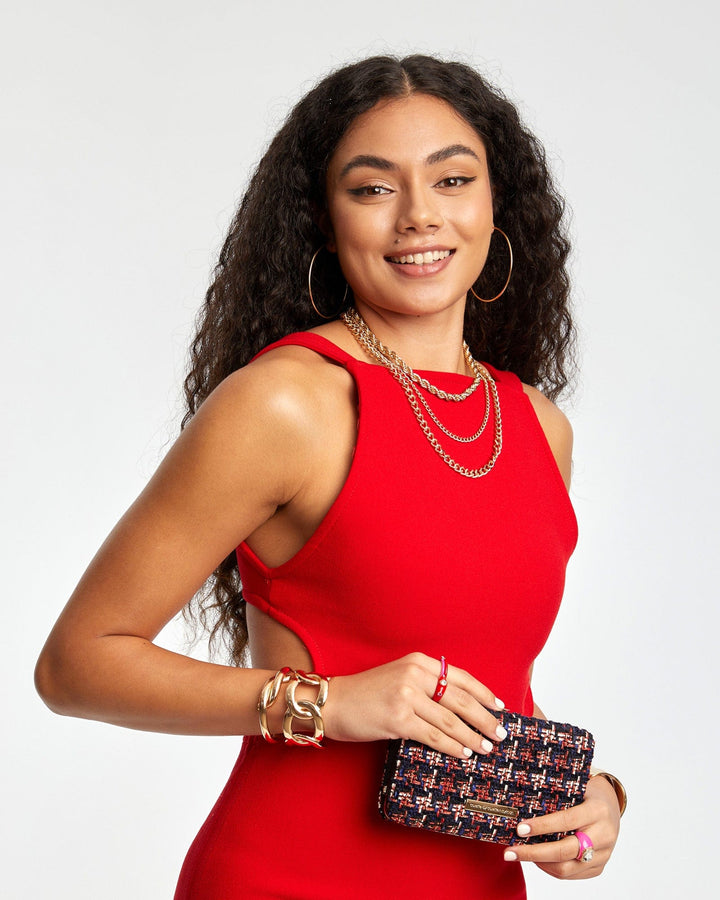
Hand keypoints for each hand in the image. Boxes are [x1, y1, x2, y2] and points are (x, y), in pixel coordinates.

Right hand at [322, 652, 505, 757]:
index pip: (460, 677)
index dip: (483, 693)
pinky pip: (434, 736)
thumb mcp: (399, 676)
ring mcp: (406, 696)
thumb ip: (426, 683)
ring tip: (486, 747)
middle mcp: (414, 675)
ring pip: (450, 720)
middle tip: (501, 734)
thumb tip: (461, 706)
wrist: (334, 702)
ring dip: (472, 737)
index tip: (500, 706)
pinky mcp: (398, 719)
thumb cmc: (367, 693)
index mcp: (418, 661)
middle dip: (485, 718)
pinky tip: (463, 754)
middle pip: (461, 699)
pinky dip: (453, 747)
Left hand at [503, 774, 620, 878]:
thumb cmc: (588, 792)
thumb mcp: (577, 786)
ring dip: (539, 863)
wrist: (612, 804)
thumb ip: (557, 795)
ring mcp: (603, 854)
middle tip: (509, 852)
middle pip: (564, 851)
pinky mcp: (599, 867)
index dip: (541, 826)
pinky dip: (550, 868)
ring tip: (519, 854)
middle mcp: (604, 835)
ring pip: (566, 868)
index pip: (566, 821)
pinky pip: (571, 874)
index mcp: (598, 810)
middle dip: (533, 853)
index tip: (519, 829)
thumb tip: (522, 803)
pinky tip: (536, 859)